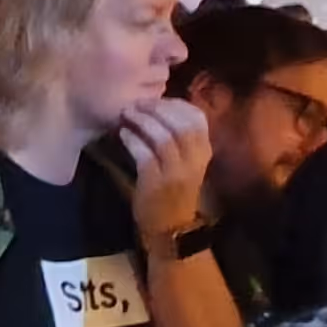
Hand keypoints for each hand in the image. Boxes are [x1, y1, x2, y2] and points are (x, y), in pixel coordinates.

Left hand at [118, 93, 213, 243]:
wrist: (169, 227)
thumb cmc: (173, 191)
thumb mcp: (186, 163)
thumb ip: (180, 139)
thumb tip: (161, 109)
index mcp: (204, 151)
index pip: (197, 118)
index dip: (175, 103)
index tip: (156, 99)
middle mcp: (195, 160)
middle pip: (180, 123)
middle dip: (157, 108)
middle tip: (136, 103)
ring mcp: (177, 172)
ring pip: (163, 137)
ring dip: (142, 121)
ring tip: (126, 114)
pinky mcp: (157, 183)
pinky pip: (145, 155)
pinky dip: (133, 140)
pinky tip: (123, 133)